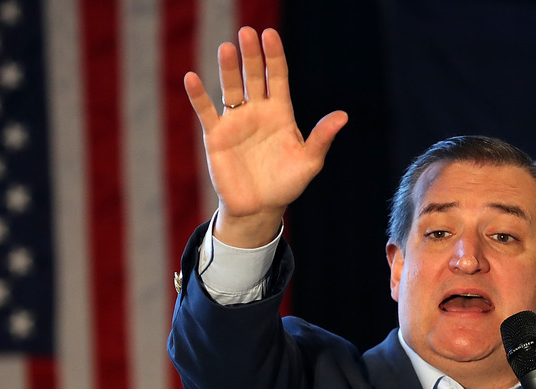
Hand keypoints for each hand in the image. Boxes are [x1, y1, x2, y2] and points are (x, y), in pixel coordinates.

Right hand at [184, 27, 347, 247]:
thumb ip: (321, 138)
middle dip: (251, 55)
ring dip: (228, 68)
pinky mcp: (216, 136)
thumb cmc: (286, 184)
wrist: (259, 209)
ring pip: (230, 88)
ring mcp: (235, 122)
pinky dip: (198, 96)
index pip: (277, 77)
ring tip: (226, 48)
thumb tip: (343, 115)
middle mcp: (257, 112)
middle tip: (247, 32)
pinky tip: (192, 78)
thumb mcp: (309, 162)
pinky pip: (206, 111)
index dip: (274, 56)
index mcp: (280, 113)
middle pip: (253, 76)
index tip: (270, 35)